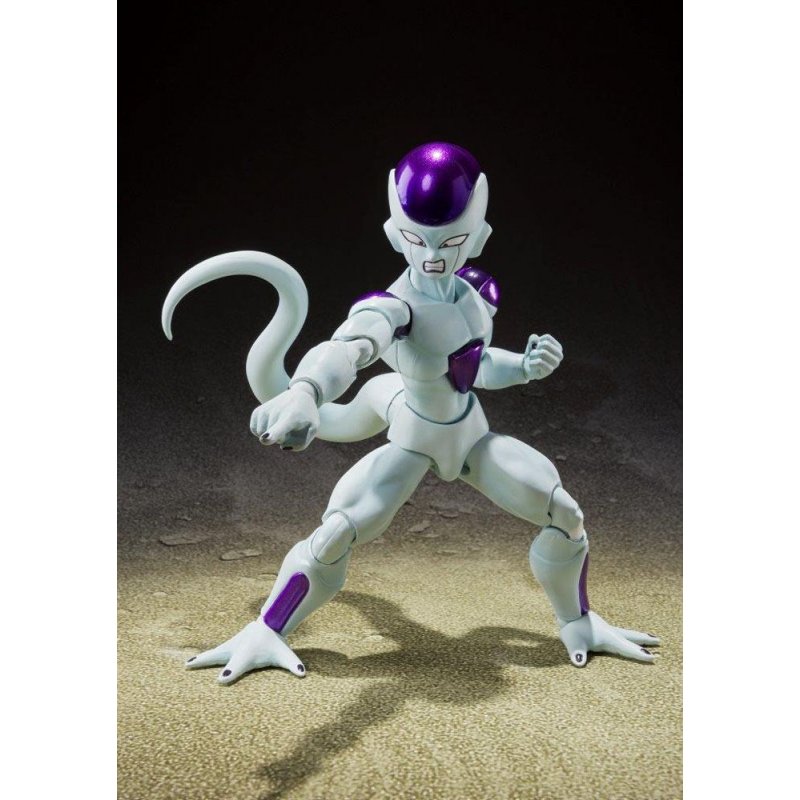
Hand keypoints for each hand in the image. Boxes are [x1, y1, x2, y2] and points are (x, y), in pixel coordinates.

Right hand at [185, 620, 306, 683]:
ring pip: (213, 653)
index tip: (221, 680)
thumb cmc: (275, 644)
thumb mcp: (285, 654)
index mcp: (248, 656)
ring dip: (200, 660)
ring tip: (186, 666)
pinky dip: (201, 659)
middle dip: (208, 662)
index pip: (238, 666)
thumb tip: (304, 673)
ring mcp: (230, 647)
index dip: (231, 672)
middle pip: (220, 657)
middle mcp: (236, 651)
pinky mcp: (226, 647)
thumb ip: (294, 663)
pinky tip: (190, 664)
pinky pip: (213, 654)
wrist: (267, 625)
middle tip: (191, 667)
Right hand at [249, 384, 319, 450]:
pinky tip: (272, 423)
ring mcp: (265, 410)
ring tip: (281, 423)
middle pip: (272, 438)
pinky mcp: (258, 411)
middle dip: (281, 438)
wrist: (300, 395)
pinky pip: (254, 430)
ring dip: (271, 435)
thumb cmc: (307, 416)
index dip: (272, 435)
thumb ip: (301, 444)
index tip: (265, 439)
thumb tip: (281, 446)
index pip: (280, 428)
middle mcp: (276, 411)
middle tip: (291, 426)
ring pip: (261, 434)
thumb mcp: (313, 429)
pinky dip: (262, 431)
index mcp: (291, 417)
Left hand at [523, 333, 562, 380]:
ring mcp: (556, 363)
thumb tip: (534, 338)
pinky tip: (532, 365)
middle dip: (536, 348)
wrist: (528, 368)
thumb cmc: (533, 354)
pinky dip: (531, 362)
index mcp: (558, 347)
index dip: (538, 341)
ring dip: (533, 354)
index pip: (547, 337)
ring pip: (542, 352)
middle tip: (534, 353)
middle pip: (545, 344)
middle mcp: (559, 355)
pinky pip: (538, 362)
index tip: (536, 347)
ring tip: (532, 359)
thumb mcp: (531, 344)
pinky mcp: (550, 370)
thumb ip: (532, 339)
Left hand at [559, 610, 659, 666]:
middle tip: (660, 641)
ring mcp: (606, 628)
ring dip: (639, 636)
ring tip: (650, 636)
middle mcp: (610, 633)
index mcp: (608, 638)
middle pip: (631, 637)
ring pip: (627, 633)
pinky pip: (619, 632)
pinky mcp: (601, 626)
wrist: (567, 610)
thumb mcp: (573, 643)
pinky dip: (628, 634)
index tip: (653, 657)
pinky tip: (626, 636)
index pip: (626, 648)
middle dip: (645, 640)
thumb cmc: (572, 628)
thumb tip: (579, 662)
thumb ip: (577, 654)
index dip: (639, 653)